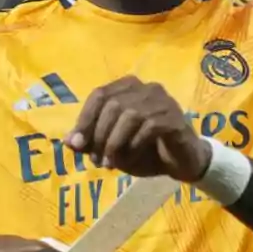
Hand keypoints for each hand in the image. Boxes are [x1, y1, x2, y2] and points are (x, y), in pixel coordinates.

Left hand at [66, 76, 211, 181]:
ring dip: (115, 143)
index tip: (76, 144)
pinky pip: (148, 127)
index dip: (85, 119)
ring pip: (129, 115)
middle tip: (97, 161)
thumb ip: (92, 142)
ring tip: (111, 164)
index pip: (99, 95)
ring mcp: (162, 101)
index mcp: (129, 87)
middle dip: (99, 136)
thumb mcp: (114, 148)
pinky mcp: (174, 117)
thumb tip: (68, 141)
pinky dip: (134, 146)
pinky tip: (131, 160)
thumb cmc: (146, 151)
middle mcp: (146, 88)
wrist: (183, 162)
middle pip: (112, 105)